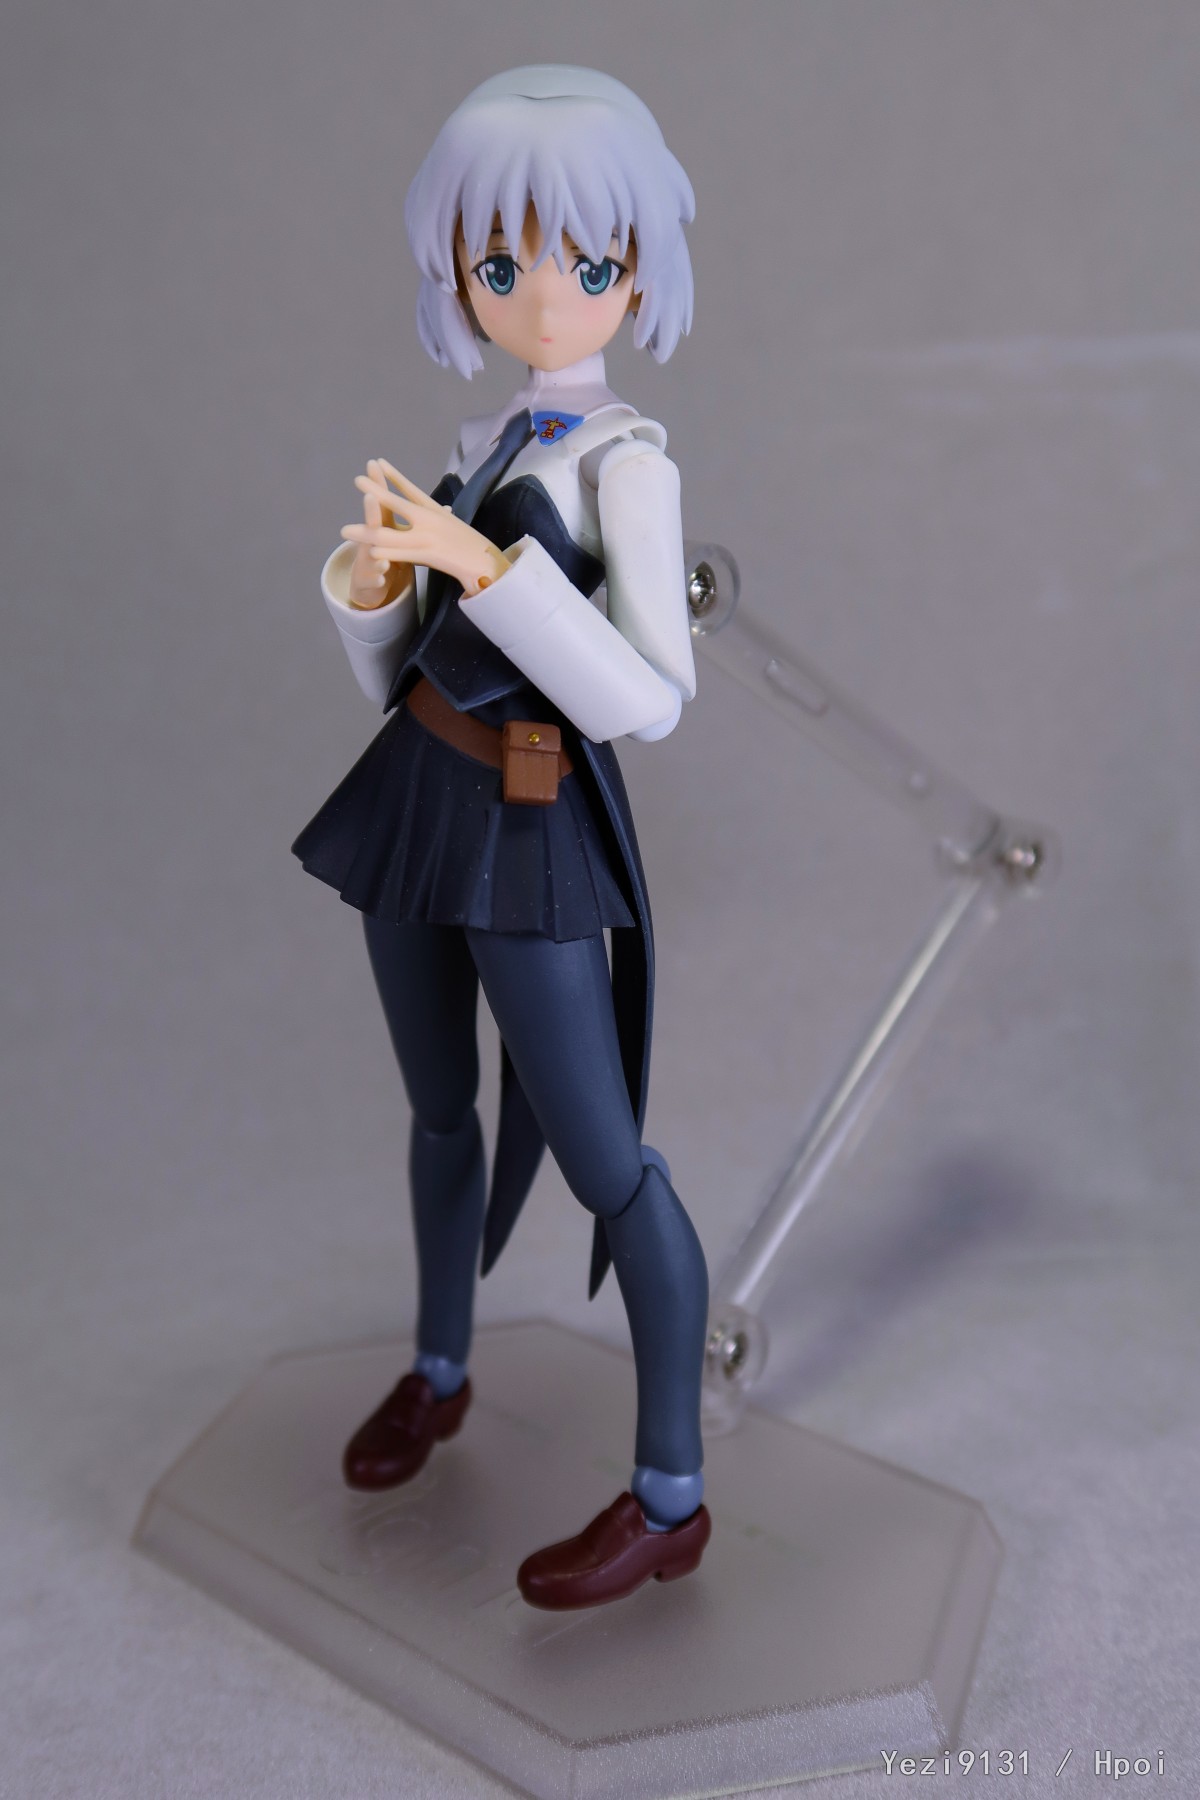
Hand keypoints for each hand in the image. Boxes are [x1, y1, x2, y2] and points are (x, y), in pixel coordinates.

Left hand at [344, 461, 509, 596]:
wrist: (490, 564)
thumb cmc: (473, 548)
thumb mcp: (454, 526)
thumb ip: (439, 519)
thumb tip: (437, 510)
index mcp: (436, 511)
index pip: (412, 489)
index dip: (394, 476)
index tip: (378, 462)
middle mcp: (431, 519)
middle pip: (397, 504)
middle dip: (376, 493)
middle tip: (358, 481)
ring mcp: (431, 536)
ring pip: (392, 534)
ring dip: (367, 533)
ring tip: (345, 531)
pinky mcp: (433, 555)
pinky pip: (405, 553)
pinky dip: (388, 552)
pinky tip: (372, 551)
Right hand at [346, 460, 414, 609]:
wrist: (370, 580)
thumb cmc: (392, 552)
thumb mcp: (406, 536)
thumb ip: (419, 522)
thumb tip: (446, 508)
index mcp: (382, 525)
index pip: (383, 501)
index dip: (380, 483)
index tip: (377, 462)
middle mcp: (371, 539)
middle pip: (373, 522)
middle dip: (372, 508)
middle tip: (369, 495)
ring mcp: (367, 558)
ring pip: (371, 552)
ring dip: (371, 546)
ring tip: (373, 544)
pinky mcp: (368, 577)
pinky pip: (373, 577)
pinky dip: (377, 576)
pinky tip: (381, 577)